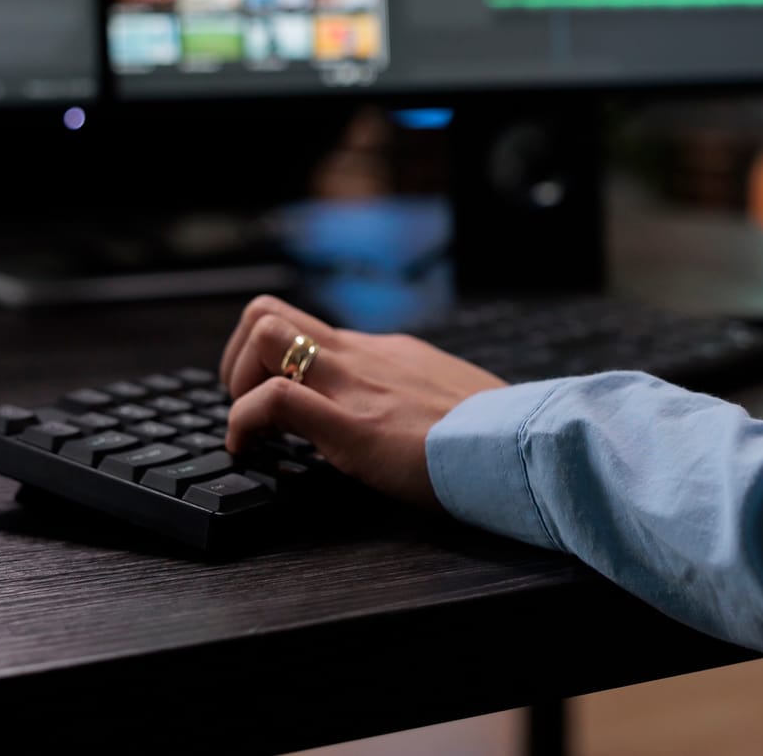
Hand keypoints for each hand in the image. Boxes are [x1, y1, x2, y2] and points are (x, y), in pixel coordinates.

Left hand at [217, 296, 505, 507]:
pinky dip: (243, 422)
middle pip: (269, 311)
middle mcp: (363, 355)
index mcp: (387, 353)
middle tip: (247, 404)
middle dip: (239, 357)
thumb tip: (416, 422)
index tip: (272, 400)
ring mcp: (355, 383)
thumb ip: (420, 399)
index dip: (273, 360)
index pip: (310, 329)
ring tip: (251, 428)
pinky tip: (250, 450)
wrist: (525, 446)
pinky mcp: (352, 424)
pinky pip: (274, 399)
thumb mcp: (450, 401)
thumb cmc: (496, 435)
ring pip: (263, 333)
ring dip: (237, 380)